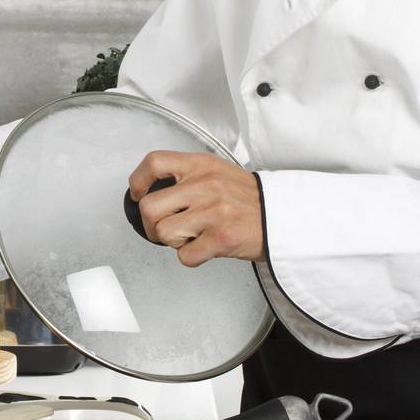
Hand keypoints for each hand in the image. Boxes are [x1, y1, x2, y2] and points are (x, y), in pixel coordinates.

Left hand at [127, 151, 264, 265]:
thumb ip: (187, 175)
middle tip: (162, 226)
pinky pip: (184, 256)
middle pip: (149, 207)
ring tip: (190, 235)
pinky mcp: (221, 239)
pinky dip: (190, 257)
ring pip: (163, 233)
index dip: (138, 180)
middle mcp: (206, 185)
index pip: (155, 162)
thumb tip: (151, 187)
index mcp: (201, 165)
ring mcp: (213, 212)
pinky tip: (203, 247)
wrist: (282, 217)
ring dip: (172, 241)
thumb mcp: (217, 171)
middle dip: (150, 223)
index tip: (138, 193)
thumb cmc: (248, 198)